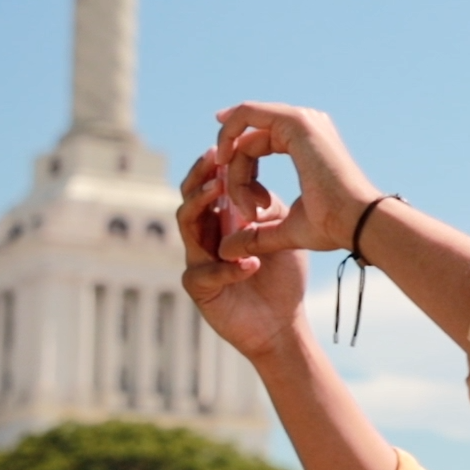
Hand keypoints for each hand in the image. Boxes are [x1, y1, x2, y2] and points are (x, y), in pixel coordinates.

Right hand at [176, 151, 307, 359]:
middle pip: (189, 196)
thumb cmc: (281, 276)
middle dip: (201, 175)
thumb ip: (264, 206)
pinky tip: (250, 263)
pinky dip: (229, 266)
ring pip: (186, 224)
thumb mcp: (277, 231)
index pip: (208, 185)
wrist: (282, 323)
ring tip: (222, 191)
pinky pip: (205, 272)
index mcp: (221, 220)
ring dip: (203, 205)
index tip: (228, 146)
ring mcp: (198, 260)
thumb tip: (252, 184)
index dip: (214, 167)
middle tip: (215, 157)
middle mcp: (204, 236)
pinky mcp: (200, 288)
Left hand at [212, 102, 378, 259]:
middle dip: (233, 173)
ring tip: (248, 208)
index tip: (246, 211)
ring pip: (245, 135)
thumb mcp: (286, 228)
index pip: (255, 145)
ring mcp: (302, 120)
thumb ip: (257, 233)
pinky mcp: (295, 122)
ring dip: (234, 170)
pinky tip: (223, 164)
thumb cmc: (332, 226)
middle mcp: (306, 125)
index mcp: (305, 142)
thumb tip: (225, 248)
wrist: (358, 222)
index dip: (239, 174)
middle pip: (247, 140)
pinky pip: (246, 114)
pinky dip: (229, 137)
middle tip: (244, 211)